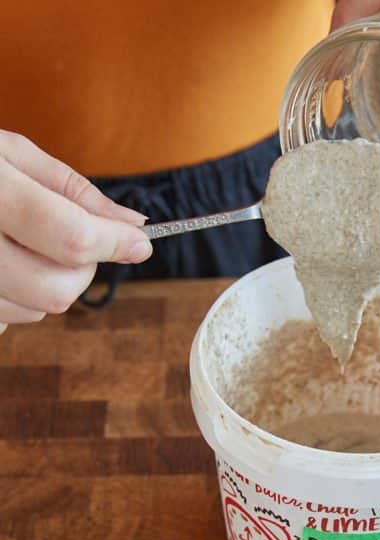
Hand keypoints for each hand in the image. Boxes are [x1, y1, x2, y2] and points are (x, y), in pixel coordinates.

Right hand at [0, 131, 151, 333]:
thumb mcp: (9, 153)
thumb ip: (74, 192)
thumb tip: (134, 227)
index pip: (70, 236)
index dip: (114, 244)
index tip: (140, 244)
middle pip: (56, 289)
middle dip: (81, 270)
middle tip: (75, 240)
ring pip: (33, 311)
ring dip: (49, 285)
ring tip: (22, 244)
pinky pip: (4, 322)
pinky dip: (17, 298)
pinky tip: (1, 262)